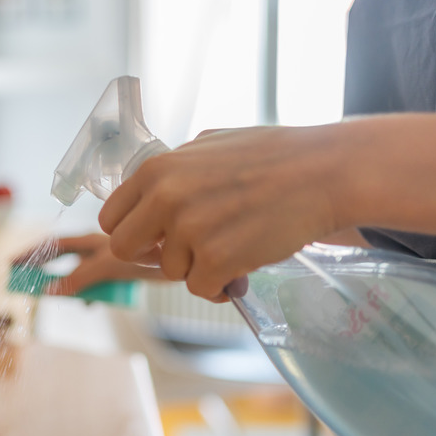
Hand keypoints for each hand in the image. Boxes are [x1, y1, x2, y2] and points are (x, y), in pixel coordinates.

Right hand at [13, 233, 165, 295]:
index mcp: (92, 240)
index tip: (11, 264)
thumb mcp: (107, 266)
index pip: (54, 245)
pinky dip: (92, 292)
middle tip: (25, 285)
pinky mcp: (122, 271)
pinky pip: (99, 283)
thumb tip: (49, 292)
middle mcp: (98, 247)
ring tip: (64, 297)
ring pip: (81, 273)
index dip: (32, 253)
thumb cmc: (146, 255)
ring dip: (71, 285)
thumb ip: (78, 278)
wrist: (179, 258)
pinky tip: (92, 303)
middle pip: (64, 259)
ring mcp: (110, 259)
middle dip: (45, 271)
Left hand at [98, 126, 343, 300]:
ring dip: (198, 266)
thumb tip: (152, 193)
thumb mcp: (209, 146)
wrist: (322, 173)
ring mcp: (188, 231)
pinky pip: (201, 289)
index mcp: (157, 170)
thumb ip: (174, 171)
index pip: (113, 217)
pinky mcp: (215, 260)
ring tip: (233, 245)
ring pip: (170, 271)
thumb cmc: (274, 156)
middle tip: (185, 252)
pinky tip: (242, 266)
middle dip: (152, 256)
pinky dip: (220, 284)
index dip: (133, 231)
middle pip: (123, 250)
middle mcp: (164, 199)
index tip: (154, 236)